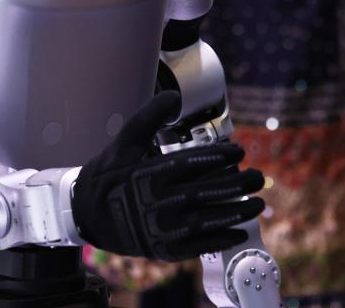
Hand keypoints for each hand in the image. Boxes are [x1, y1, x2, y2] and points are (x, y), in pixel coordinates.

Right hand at [72, 91, 264, 260]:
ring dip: (236, 213)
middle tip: (258, 177)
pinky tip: (239, 232)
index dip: (219, 157)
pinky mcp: (162, 248)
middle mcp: (156, 203)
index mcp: (148, 175)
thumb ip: (149, 116)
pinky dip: (220, 240)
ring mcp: (160, 229)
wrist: (86, 214)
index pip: (191, 164)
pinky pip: (196, 246)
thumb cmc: (109, 174)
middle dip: (237, 185)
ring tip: (258, 204)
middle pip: (205, 192)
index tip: (240, 152)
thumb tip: (174, 97)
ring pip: (206, 220)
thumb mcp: (124, 141)